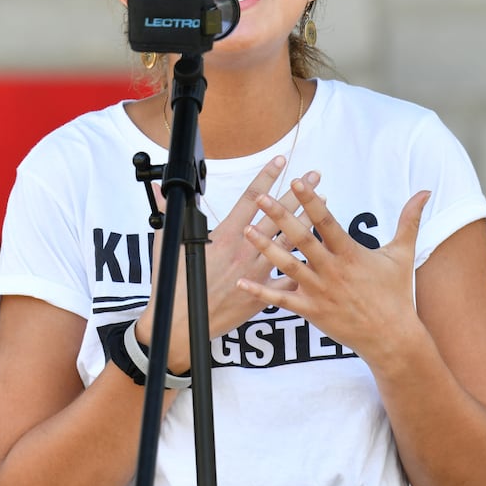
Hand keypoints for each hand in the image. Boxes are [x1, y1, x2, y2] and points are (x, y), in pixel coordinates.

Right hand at [135, 154, 308, 373]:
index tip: (281, 162)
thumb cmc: (173, 284)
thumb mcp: (169, 243)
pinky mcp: (261, 295)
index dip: (267, 177)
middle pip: (278, 215)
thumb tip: (160, 190)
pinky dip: (305, 270)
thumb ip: (168, 213)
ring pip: (289, 242)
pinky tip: (322, 257)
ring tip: (324, 205)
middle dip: (298, 193)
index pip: (250, 198)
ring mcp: (256, 273)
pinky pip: (288, 281)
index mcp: (225, 235)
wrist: (181, 323)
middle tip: (315, 176)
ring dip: (307, 222)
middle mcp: (245, 250)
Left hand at [238, 175, 431, 361]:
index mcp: (351, 253)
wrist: (392, 338)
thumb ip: (409, 220)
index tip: (296, 181)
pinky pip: (281, 300)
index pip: (327, 221)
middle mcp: (332, 270)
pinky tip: (241, 281)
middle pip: (301, 239)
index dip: (311, 201)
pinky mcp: (311, 311)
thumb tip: (425, 192)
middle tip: (261, 197)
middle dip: (280, 216)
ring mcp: (320, 291)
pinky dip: (260, 291)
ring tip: (245, 230)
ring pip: (287, 265)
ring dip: (265, 247)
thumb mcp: (402, 254)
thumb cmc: (396, 294)